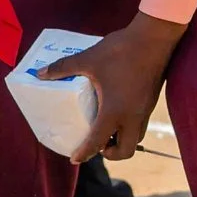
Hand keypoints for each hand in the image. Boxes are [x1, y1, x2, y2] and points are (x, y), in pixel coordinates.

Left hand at [40, 11, 186, 163]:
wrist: (155, 37)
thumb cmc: (121, 50)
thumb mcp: (89, 59)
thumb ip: (63, 67)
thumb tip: (41, 73)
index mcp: (115, 112)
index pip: (98, 142)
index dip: (85, 153)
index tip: (75, 158)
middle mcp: (133, 117)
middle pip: (125, 151)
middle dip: (109, 154)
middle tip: (95, 145)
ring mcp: (145, 111)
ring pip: (136, 138)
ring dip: (121, 142)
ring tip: (105, 131)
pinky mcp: (151, 102)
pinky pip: (140, 125)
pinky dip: (128, 128)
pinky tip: (118, 112)